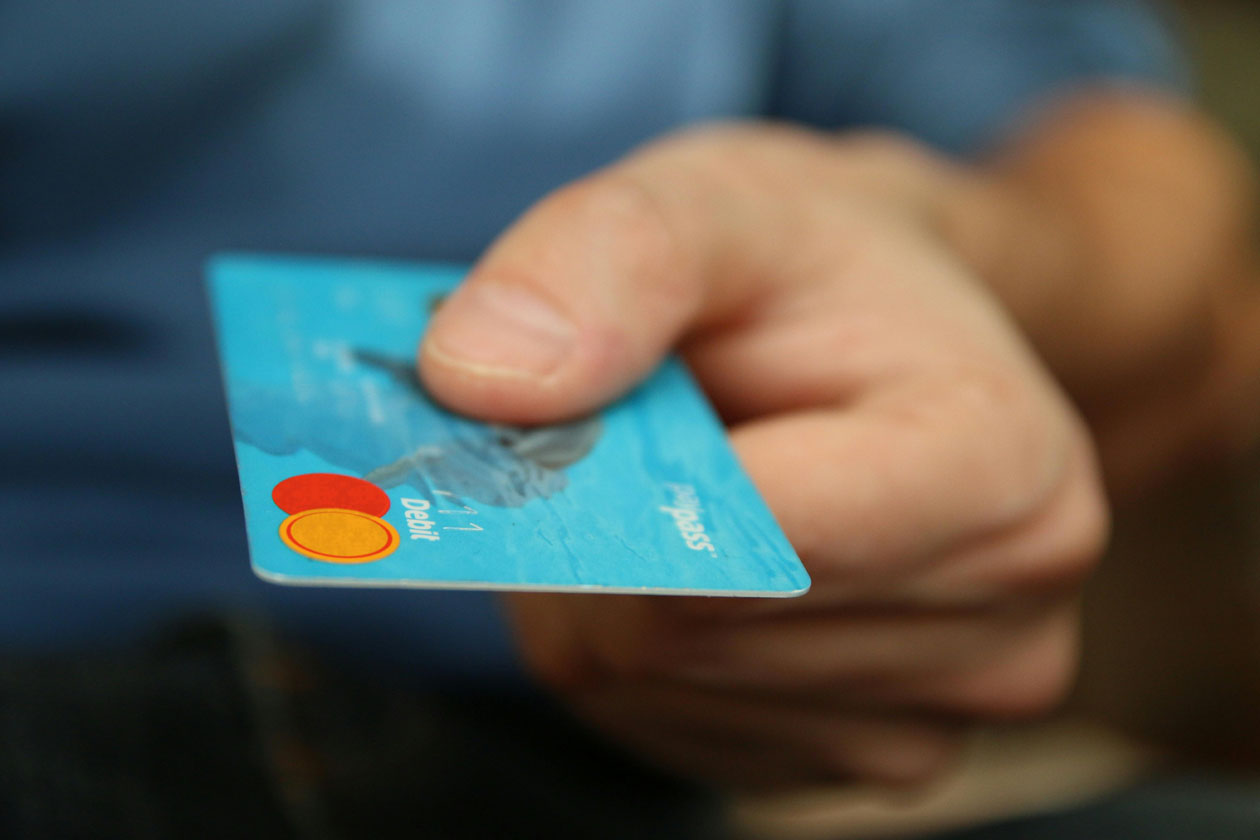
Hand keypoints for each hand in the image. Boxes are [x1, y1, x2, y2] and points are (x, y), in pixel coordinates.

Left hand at [418, 125, 1107, 789]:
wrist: (895, 335)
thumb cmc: (816, 268)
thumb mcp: (720, 199)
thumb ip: (611, 258)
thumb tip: (480, 378)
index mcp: (1003, 468)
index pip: (753, 536)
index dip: (615, 478)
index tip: (562, 408)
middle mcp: (1004, 621)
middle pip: (682, 631)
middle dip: (593, 528)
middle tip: (611, 433)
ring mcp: (941, 718)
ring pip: (651, 686)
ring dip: (602, 587)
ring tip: (668, 487)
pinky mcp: (868, 756)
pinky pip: (666, 726)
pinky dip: (632, 644)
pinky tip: (687, 560)